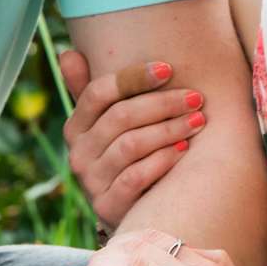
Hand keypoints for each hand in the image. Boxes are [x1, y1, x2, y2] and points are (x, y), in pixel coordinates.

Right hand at [59, 49, 209, 229]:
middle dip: (163, 103)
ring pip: (131, 145)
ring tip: (199, 121)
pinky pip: (135, 177)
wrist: (134, 212)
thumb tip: (67, 52)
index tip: (168, 69)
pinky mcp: (108, 206)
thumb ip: (91, 90)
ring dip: (169, 129)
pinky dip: (162, 160)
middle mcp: (78, 154)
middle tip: (196, 97)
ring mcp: (91, 182)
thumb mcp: (108, 124)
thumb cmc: (127, 157)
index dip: (134, 77)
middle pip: (120, 117)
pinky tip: (185, 150)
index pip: (99, 92)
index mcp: (76, 127)